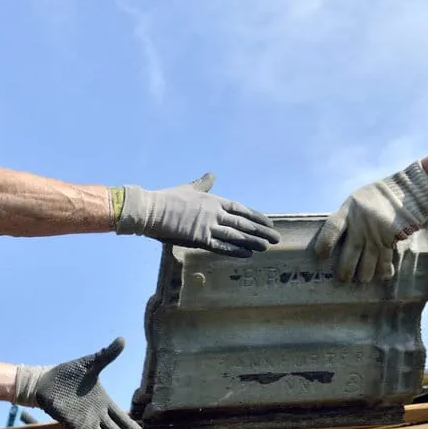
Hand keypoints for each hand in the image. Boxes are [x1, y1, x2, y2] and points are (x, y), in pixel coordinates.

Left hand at [14, 338, 143, 428]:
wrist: (45, 381)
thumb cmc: (67, 373)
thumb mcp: (90, 363)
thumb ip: (107, 355)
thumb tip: (122, 339)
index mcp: (104, 402)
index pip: (122, 418)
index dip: (132, 427)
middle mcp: (97, 416)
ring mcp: (87, 423)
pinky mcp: (75, 428)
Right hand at [113, 173, 280, 256]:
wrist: (150, 209)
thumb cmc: (166, 199)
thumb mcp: (188, 188)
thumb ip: (202, 184)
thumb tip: (211, 174)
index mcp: (212, 200)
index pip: (240, 209)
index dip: (256, 216)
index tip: (269, 223)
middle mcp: (214, 212)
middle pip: (242, 222)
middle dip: (261, 231)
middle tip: (277, 238)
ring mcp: (207, 225)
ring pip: (236, 235)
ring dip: (253, 241)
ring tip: (268, 247)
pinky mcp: (198, 238)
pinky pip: (221, 246)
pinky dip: (235, 250)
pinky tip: (248, 254)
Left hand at [312, 161, 427, 282]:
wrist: (406, 191)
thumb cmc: (375, 198)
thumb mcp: (355, 201)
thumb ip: (345, 219)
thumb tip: (332, 244)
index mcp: (348, 211)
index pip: (331, 229)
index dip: (324, 244)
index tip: (322, 257)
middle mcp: (361, 223)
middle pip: (350, 252)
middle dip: (346, 270)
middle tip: (344, 278)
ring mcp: (377, 233)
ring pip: (368, 261)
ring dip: (364, 274)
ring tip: (362, 280)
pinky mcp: (392, 239)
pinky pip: (386, 260)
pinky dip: (384, 270)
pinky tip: (382, 275)